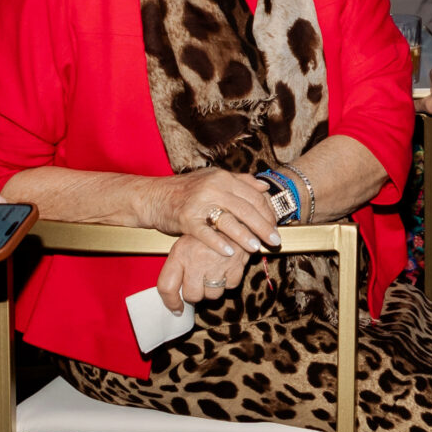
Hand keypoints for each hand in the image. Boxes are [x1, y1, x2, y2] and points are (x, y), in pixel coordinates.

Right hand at [154, 169, 282, 258]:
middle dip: (263, 227)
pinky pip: (206, 233)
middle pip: (246, 209)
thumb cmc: (187, 189)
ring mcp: (199, 203)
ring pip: (228, 221)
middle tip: (275, 241)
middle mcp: (213, 187)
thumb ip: (240, 181)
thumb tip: (265, 187)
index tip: (276, 226)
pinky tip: (229, 253)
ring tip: (257, 248)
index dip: (268, 212)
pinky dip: (218, 243)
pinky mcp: (186, 218)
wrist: (155, 196)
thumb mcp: (214, 178)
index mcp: (223, 178)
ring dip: (245, 236)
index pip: (254, 196)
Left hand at [157, 231, 248, 311]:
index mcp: (180, 253)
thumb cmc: (207, 232)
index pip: (167, 287)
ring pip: (212, 295)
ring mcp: (216, 264)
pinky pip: (230, 286)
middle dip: (195, 294)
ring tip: (214, 273)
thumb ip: (177, 268)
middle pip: (191, 295)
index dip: (170, 302)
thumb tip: (175, 302)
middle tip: (199, 284)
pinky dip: (229, 280)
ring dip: (213, 289)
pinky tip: (226, 267)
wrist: (233, 215)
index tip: (176, 309)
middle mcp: (196, 260)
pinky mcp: (235, 266)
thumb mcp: (185, 244)